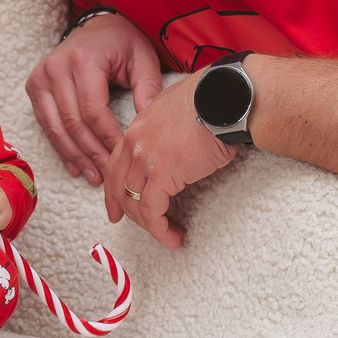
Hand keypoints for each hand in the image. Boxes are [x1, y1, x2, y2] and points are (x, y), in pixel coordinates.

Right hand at [26, 12, 163, 186]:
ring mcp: (41, 77)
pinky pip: (46, 124)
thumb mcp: (143, 58)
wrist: (97, 26)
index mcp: (83, 59)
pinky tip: (75, 165)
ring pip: (56, 128)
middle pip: (73, 122)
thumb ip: (148, 88)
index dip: (108, 137)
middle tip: (109, 174)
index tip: (123, 154)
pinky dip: (61, 147)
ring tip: (93, 176)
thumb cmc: (122, 42)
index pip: (93, 110)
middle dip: (92, 152)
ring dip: (75, 156)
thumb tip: (145, 125)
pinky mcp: (34, 86)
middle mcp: (56, 67)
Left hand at [100, 74, 235, 248]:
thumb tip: (172, 146)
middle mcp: (135, 143)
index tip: (116, 209)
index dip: (112, 191)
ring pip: (134, 203)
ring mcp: (145, 159)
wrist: (225, 99)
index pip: (114, 165)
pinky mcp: (162, 174)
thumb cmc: (212, 101)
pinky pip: (152, 211)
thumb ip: (165, 130)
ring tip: (168, 236)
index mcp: (138, 127)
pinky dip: (160, 230)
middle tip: (140, 227)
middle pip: (119, 186)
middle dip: (126, 212)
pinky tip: (173, 238)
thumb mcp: (177, 111)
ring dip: (149, 226)